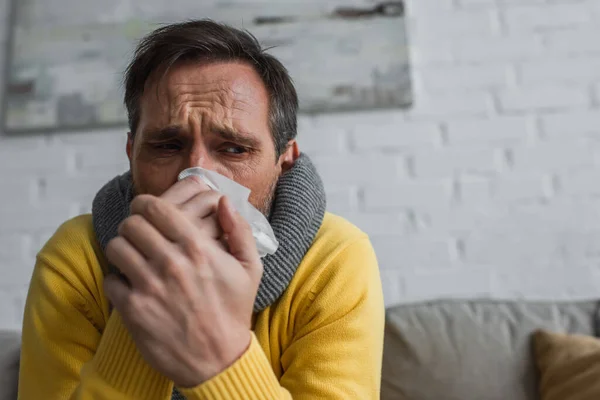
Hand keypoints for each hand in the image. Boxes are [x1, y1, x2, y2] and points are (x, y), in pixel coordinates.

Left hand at [104, 178, 262, 387]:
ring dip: (122, 249)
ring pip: (116, 247)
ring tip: (131, 256)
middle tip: (138, 234)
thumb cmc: (233, 311)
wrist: (219, 359)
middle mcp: (171, 263)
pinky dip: (117, 281)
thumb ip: (239, 231)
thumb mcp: (250, 268)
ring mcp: (150, 286)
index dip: (146, 204)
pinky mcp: (134, 310)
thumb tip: (225, 202)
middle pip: (132, 224)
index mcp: (197, 248)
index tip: (146, 209)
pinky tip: (131, 286)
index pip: (156, 208)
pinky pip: (111, 280)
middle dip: (132, 225)